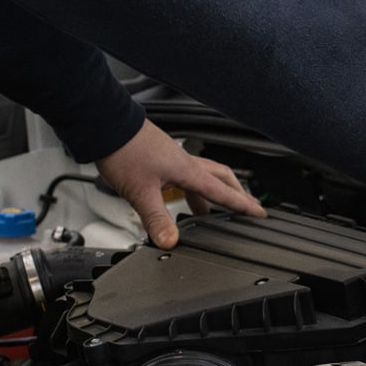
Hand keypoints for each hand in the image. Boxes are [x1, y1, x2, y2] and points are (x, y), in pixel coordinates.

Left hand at [95, 119, 266, 247]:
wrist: (106, 125)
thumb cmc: (123, 151)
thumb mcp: (141, 192)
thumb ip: (157, 219)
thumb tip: (170, 241)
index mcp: (188, 171)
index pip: (223, 191)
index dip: (242, 204)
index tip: (259, 213)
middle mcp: (185, 162)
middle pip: (222, 178)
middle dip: (236, 194)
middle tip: (245, 207)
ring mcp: (173, 158)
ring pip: (204, 175)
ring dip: (212, 191)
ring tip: (210, 211)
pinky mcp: (161, 156)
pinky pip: (186, 173)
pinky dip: (190, 187)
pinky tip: (178, 195)